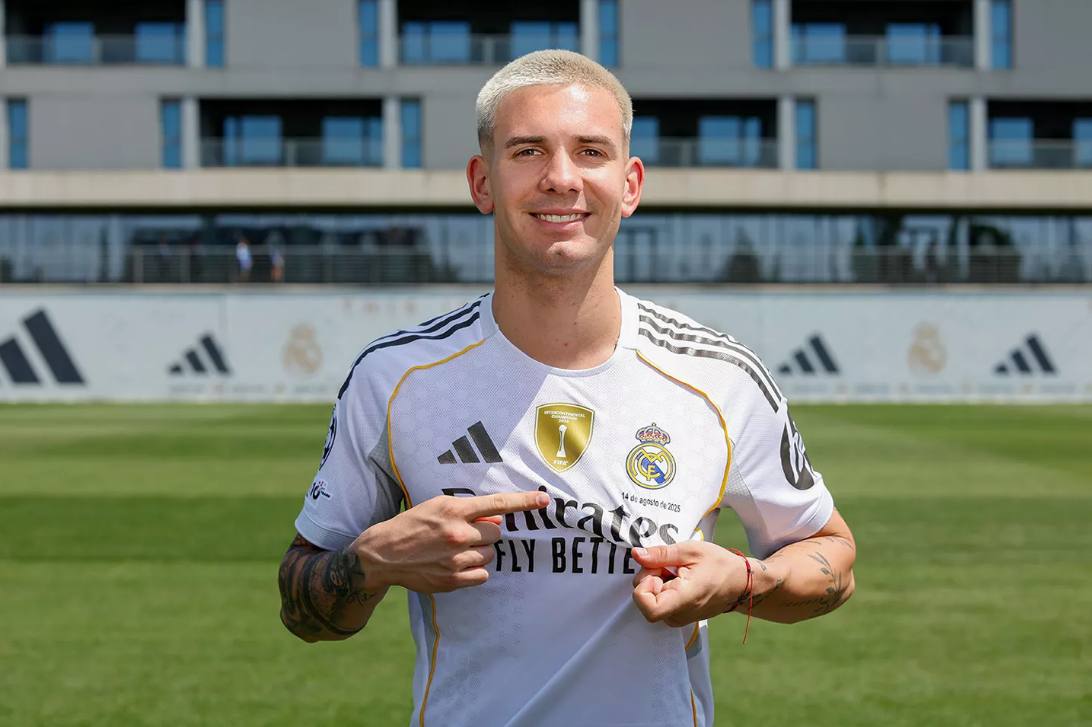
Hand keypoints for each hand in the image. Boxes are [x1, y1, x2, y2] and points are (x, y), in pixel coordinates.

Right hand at [350, 491, 547, 593]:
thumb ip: (466, 510)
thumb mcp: (437, 506)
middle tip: (463, 534)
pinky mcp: (453, 580)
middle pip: (496, 533)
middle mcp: (458, 534)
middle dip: (485, 533)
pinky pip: (482, 575)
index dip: (524, 502)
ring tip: (453, 550)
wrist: (384, 554)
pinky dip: (474, 571)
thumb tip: (495, 517)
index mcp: (454, 511)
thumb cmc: (412, 525)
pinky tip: (454, 565)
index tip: (545, 500)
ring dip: (478, 552)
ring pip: (489, 555)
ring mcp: (456, 559)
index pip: (497, 504)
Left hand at [631, 542, 753, 626]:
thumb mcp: (690, 550)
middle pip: (645, 599)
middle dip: (650, 576)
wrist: (741, 583)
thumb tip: (636, 554)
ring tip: (677, 571)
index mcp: (684, 599)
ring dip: (657, 582)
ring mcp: (679, 619)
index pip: (649, 608)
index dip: (643, 587)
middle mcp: (679, 615)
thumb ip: (661, 554)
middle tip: (669, 564)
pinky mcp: (678, 617)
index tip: (656, 572)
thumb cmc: (719, 564)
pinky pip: (659, 603)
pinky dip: (663, 588)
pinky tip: (678, 579)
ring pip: (650, 600)